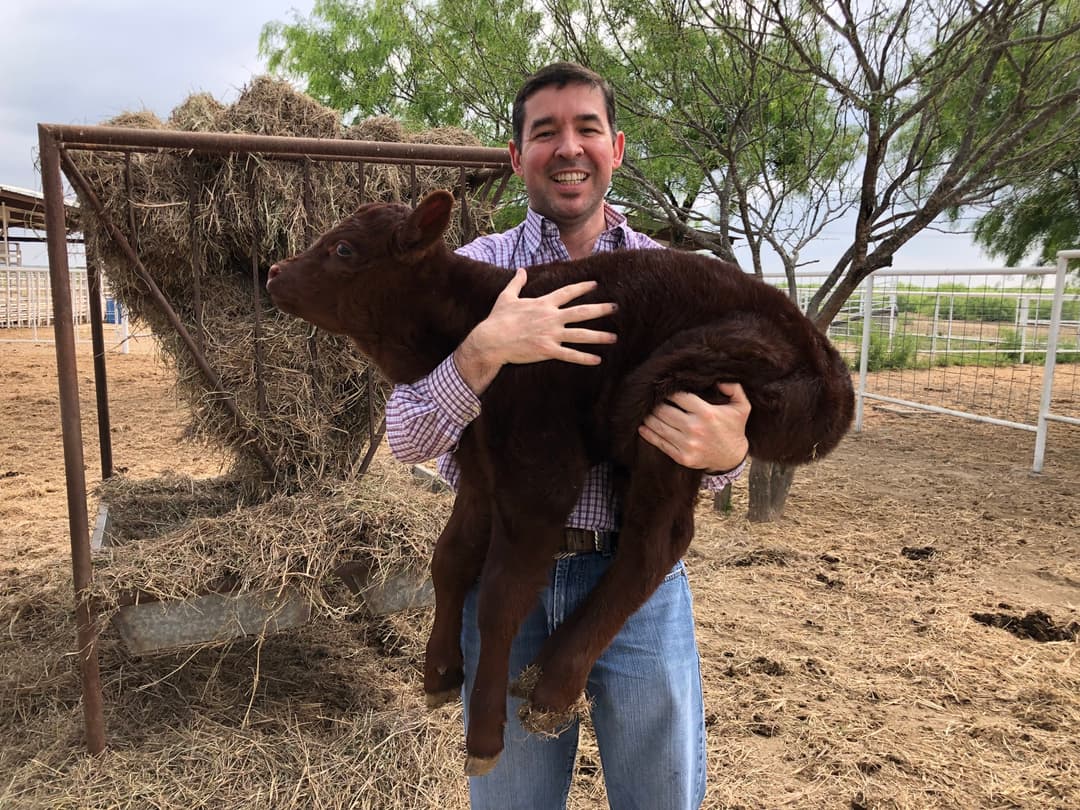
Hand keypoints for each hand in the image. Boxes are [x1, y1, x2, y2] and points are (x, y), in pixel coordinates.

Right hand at [455, 268, 617, 392]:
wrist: (491, 340)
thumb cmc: (497, 319)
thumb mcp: (506, 297)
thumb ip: (516, 283)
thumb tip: (520, 270)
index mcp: (543, 303)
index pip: (567, 292)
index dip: (582, 287)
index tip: (595, 284)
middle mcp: (551, 317)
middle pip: (581, 312)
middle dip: (600, 309)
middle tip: (616, 307)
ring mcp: (551, 334)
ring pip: (581, 335)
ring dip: (599, 336)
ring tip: (614, 338)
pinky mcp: (547, 350)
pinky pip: (570, 355)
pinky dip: (584, 358)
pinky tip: (597, 360)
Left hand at [638, 382, 750, 471]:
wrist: (732, 458)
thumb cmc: (734, 429)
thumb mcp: (742, 406)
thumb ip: (734, 388)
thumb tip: (718, 379)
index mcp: (706, 413)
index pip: (679, 397)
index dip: (669, 391)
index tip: (664, 388)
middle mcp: (694, 428)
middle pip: (664, 411)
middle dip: (655, 404)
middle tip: (650, 399)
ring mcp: (687, 444)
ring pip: (659, 426)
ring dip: (649, 417)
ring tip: (646, 411)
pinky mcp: (681, 457)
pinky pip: (660, 443)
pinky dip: (648, 434)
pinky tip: (642, 427)